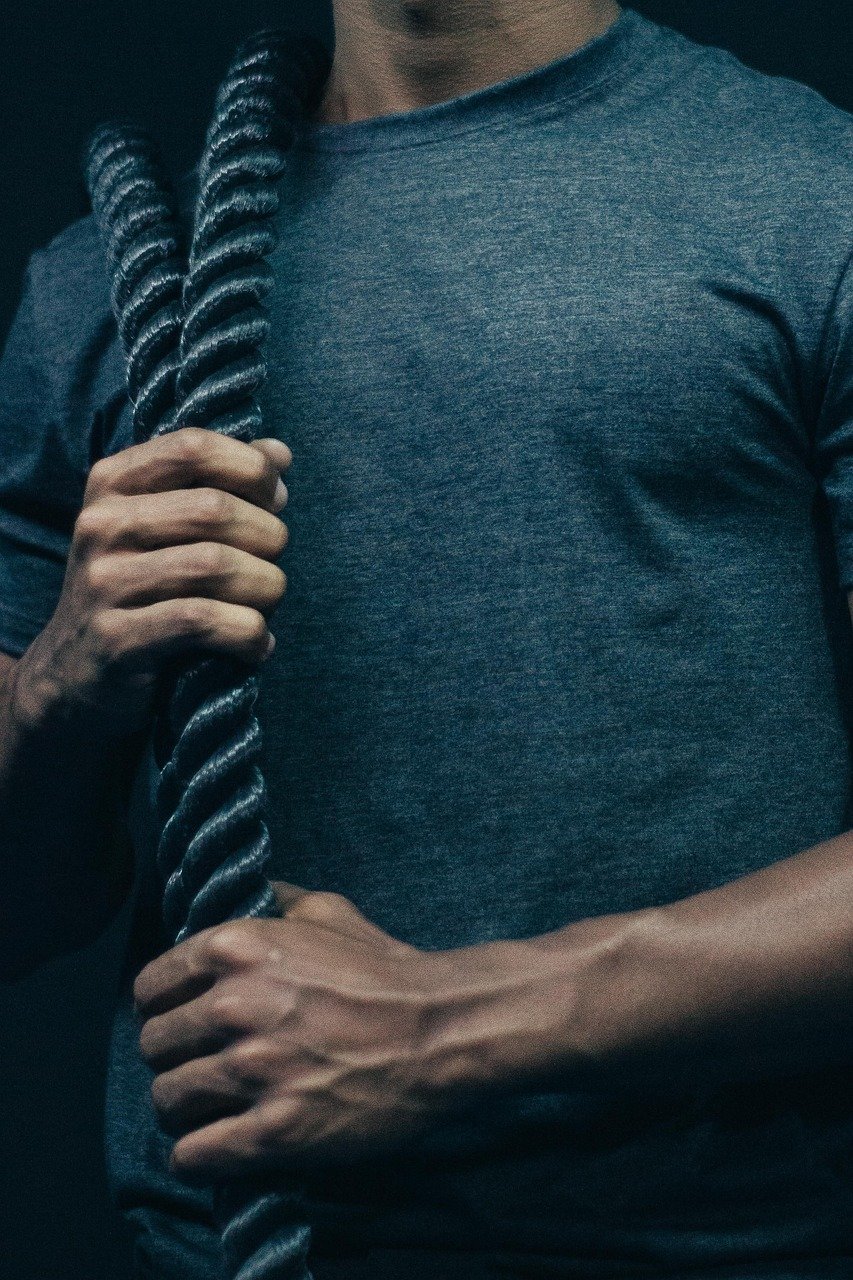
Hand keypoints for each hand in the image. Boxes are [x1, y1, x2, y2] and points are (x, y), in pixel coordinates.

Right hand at [10, 426, 290, 738]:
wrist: (75, 674)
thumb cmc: (141, 591)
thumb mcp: (166, 527)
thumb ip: (221, 484)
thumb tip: (279, 453)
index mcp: (112, 483)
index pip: (194, 448)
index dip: (251, 469)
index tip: (275, 501)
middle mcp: (101, 525)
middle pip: (215, 508)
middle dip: (268, 537)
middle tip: (272, 565)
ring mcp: (103, 582)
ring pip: (215, 565)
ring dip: (264, 587)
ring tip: (267, 605)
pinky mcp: (116, 638)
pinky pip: (203, 622)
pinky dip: (248, 633)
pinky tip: (257, 645)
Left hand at [133, 885, 543, 1179]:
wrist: (442, 1028)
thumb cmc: (384, 968)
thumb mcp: (328, 912)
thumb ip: (275, 902)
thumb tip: (243, 891)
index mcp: (235, 948)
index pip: (150, 988)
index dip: (163, 1007)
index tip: (182, 1022)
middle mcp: (234, 1006)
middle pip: (153, 1046)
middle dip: (173, 1057)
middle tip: (201, 1066)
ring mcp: (253, 1071)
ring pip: (167, 1101)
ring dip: (184, 1108)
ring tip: (208, 1108)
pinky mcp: (274, 1131)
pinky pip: (193, 1154)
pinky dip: (196, 1155)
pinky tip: (215, 1146)